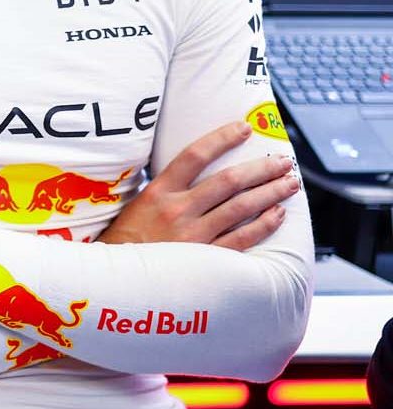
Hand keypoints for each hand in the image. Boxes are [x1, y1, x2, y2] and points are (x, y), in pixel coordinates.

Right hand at [97, 121, 298, 249]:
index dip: (222, 139)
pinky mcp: (205, 260)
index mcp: (158, 192)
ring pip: (241, 208)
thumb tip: (197, 170)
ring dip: (270, 193)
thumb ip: (165, 189)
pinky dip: (263, 225)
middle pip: (228, 181)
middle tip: (283, 161)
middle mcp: (177, 210)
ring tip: (289, 183)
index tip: (244, 128)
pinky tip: (277, 214)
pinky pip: (242, 239)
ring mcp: (193, 236)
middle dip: (261, 168)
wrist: (118, 280)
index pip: (194, 155)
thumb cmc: (126, 241)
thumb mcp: (137, 205)